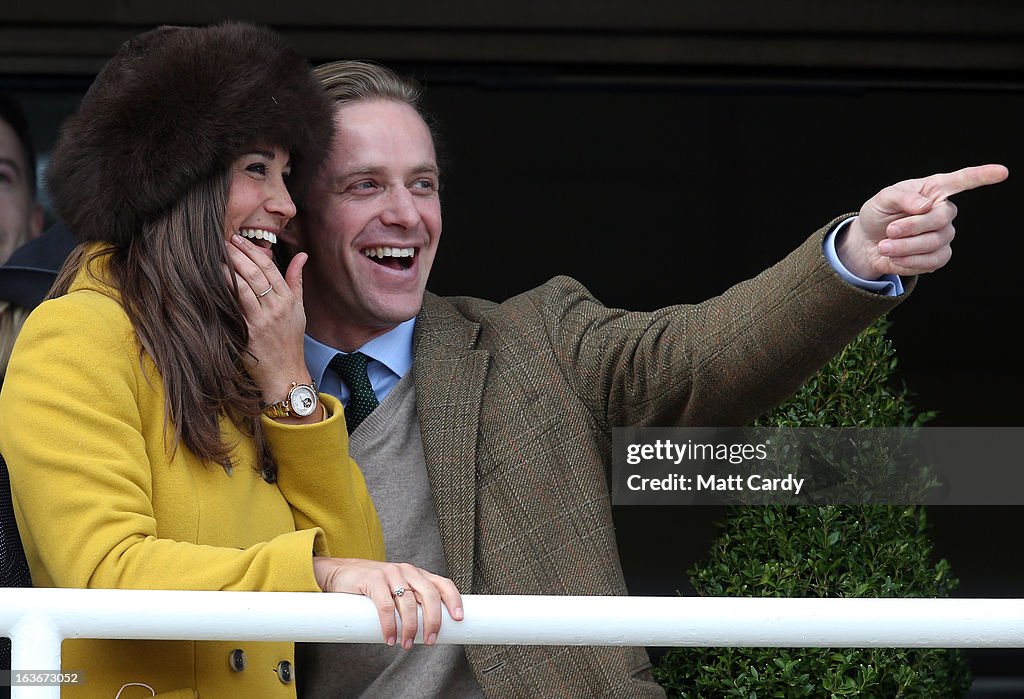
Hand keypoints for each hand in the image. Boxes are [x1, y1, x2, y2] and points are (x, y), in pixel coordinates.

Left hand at [226, 235, 315, 411]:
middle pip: (255, 274)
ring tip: (216, 256)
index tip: (239, 239)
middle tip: (223, 241)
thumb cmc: (290, 340)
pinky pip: (235, 308)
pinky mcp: (248, 333)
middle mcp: (276, 308)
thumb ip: (296, 281)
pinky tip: (213, 282)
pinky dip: (224, 293)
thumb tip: (302, 255)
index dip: (253, 250)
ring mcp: (262, 321)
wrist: (285, 373)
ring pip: (244, 288)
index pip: (270, 268)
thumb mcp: (299, 310)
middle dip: (238, 255)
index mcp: (288, 300)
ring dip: (228, 270)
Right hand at [313, 557, 463, 648]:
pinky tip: (390, 638)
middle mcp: (407, 571)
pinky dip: (390, 625)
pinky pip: (385, 605)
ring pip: (408, 602)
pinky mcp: (373, 579)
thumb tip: (427, 631)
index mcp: (417, 574)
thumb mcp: (397, 591)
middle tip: (430, 640)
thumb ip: (411, 603)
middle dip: (433, 620)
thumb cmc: (372, 587)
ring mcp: (390, 573)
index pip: (442, 583)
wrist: (340, 573)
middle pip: (429, 594)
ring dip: (410, 627)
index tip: (458, 619)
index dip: (453, 600)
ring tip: (407, 644)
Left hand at [838, 164, 1007, 278]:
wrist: (868, 243)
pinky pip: (931, 261)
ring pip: (934, 243)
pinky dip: (908, 261)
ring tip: (884, 246)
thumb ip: (901, 197)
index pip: (962, 181)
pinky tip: (894, 257)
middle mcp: (944, 211)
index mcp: (933, 190)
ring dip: (904, 247)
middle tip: (890, 230)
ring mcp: (944, 235)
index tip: (1002, 172)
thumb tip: (925, 206)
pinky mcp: (939, 256)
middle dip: (912, 227)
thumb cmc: (878, 215)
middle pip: (941, 219)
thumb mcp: (882, 199)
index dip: (982, 176)